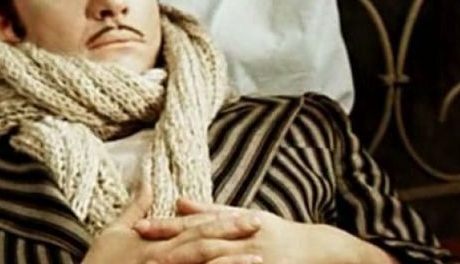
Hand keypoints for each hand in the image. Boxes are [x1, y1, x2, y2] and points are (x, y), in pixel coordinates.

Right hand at [82, 184, 263, 263]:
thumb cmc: (99, 262)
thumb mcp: (114, 231)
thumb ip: (135, 207)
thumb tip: (147, 180)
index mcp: (156, 241)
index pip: (195, 226)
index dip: (223, 219)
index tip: (249, 215)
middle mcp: (163, 256)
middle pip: (203, 242)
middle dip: (233, 233)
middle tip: (260, 225)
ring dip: (231, 263)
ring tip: (259, 259)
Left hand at [134, 199, 397, 263]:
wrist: (320, 249)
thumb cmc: (279, 234)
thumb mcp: (246, 217)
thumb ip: (211, 211)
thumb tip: (178, 200)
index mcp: (236, 222)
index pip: (194, 224)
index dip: (166, 226)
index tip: (139, 227)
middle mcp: (242, 237)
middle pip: (201, 242)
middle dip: (171, 247)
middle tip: (143, 254)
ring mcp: (255, 256)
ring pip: (216, 261)